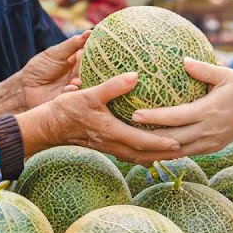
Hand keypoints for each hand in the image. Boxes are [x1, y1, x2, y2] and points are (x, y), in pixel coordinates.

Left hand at [0, 33, 87, 115]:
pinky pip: (77, 94)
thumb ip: (72, 44)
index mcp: (76, 61)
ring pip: (87, 82)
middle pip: (92, 69)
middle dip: (91, 66)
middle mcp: (79, 73)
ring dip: (82, 79)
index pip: (90, 55)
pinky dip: (74, 90)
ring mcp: (75, 86)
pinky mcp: (70, 98)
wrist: (24, 88)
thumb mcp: (55, 53)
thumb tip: (88, 32)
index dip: (94, 51)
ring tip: (76, 78)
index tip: (98, 47)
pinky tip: (69, 87)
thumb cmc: (39, 68)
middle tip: (86, 62)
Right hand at [18, 72, 181, 164]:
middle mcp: (112, 144)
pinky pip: (128, 152)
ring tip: (172, 150)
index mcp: (111, 133)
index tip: (179, 143)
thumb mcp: (88, 94)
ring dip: (154, 155)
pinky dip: (142, 151)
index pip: (142, 142)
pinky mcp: (105, 145)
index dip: (161, 144)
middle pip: (144, 155)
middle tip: (185, 150)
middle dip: (164, 154)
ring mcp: (109, 147)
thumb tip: (134, 76)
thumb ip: (112, 87)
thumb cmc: (66, 110)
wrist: (47, 126)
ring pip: (137, 156)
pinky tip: (148, 144)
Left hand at [131, 58, 232, 156]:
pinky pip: (185, 153)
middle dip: (147, 138)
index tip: (134, 114)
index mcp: (208, 111)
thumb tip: (181, 60)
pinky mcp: (211, 148)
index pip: (176, 117)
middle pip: (171, 139)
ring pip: (177, 151)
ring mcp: (209, 143)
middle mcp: (207, 131)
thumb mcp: (226, 75)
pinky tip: (151, 151)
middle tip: (124, 133)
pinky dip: (168, 153)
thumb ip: (203, 69)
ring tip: (131, 147)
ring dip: (154, 151)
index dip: (154, 118)